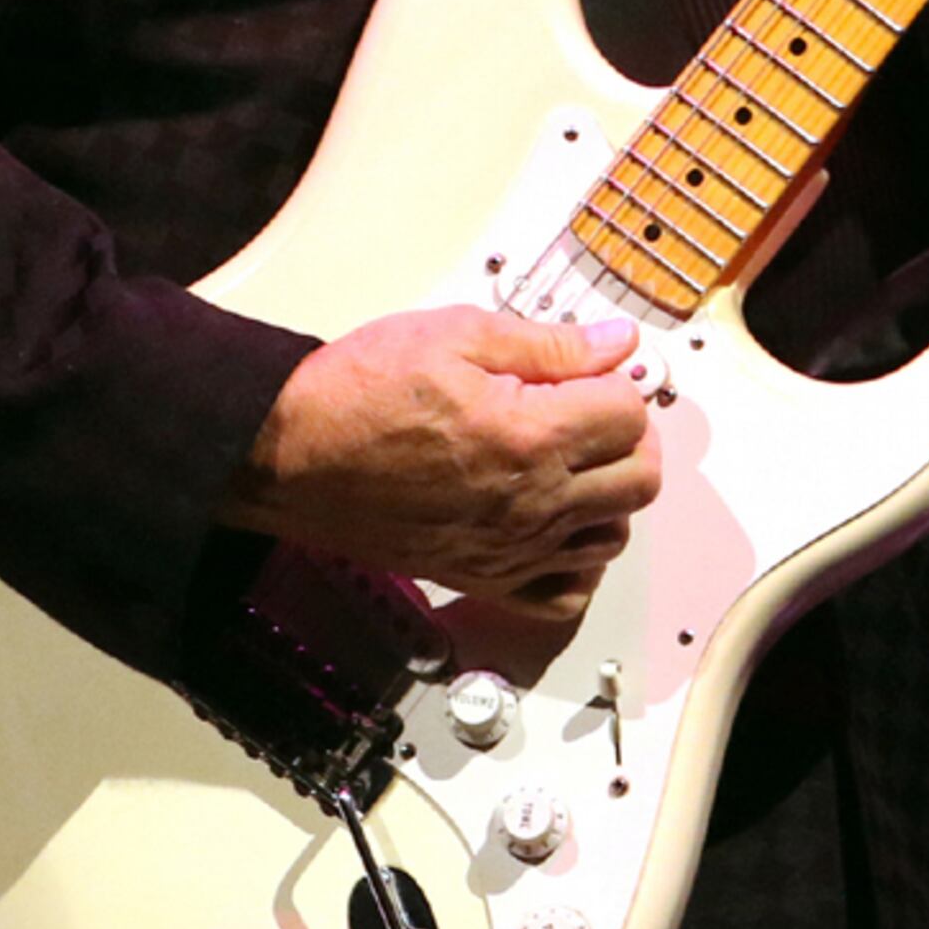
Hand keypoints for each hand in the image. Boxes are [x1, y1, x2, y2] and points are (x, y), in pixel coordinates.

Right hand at [224, 305, 660, 629]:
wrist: (288, 455)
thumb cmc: (357, 393)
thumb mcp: (456, 336)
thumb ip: (550, 344)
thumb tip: (618, 343)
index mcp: (528, 437)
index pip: (629, 414)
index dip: (615, 382)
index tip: (588, 371)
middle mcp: (530, 503)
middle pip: (639, 479)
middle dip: (630, 436)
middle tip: (594, 410)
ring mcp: (509, 549)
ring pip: (613, 536)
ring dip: (611, 495)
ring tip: (576, 460)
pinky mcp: (482, 577)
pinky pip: (563, 592)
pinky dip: (577, 562)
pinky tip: (560, 524)